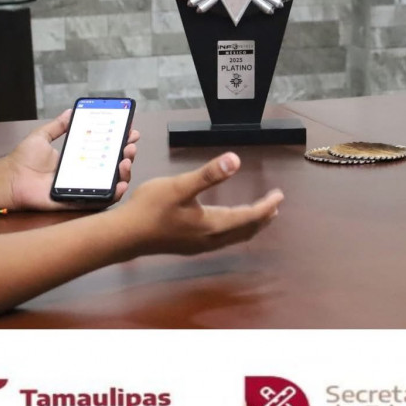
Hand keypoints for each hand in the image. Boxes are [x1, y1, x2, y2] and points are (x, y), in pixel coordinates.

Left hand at [0, 110, 138, 211]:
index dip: (120, 142)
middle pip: (113, 166)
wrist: (9, 179)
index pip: (105, 150)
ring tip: (125, 160)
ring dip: (124, 172)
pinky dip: (114, 194)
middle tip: (130, 145)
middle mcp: (83, 174)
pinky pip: (100, 201)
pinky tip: (120, 184)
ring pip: (111, 183)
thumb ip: (57, 126)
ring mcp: (83, 188)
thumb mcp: (42, 136)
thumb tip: (71, 111)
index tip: (131, 131)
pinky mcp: (78, 201)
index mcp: (77, 160)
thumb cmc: (22, 161)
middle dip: (127, 154)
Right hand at [118, 152, 282, 255]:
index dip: (266, 206)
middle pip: (245, 230)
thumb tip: (236, 160)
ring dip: (249, 225)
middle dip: (262, 217)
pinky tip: (227, 224)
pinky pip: (223, 239)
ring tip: (259, 215)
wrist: (125, 236)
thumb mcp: (180, 185)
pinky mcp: (189, 246)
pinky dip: (234, 230)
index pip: (248, 217)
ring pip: (234, 237)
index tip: (279, 195)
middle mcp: (210, 239)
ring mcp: (199, 245)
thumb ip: (209, 174)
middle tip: (275, 205)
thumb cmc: (151, 208)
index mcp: (213, 225)